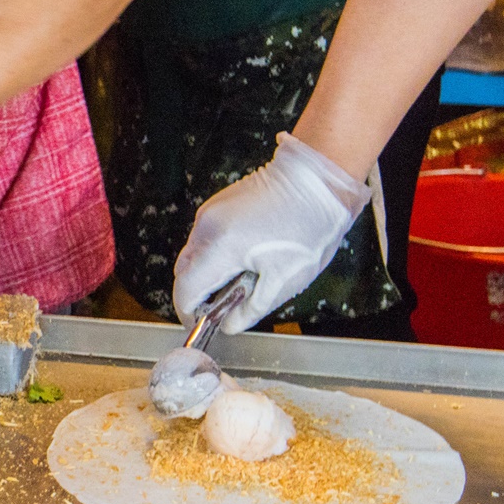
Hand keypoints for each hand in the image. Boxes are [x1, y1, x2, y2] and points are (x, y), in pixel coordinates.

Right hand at [173, 132, 372, 333]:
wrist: (319, 179)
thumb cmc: (308, 227)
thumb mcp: (285, 280)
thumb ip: (251, 309)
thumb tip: (229, 325)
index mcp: (221, 248)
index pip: (185, 291)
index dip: (191, 313)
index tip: (204, 324)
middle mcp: (206, 228)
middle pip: (184, 273)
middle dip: (199, 294)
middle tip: (227, 305)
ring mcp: (209, 213)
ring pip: (193, 256)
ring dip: (208, 273)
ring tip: (242, 278)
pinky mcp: (216, 205)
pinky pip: (204, 239)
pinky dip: (214, 255)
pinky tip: (243, 256)